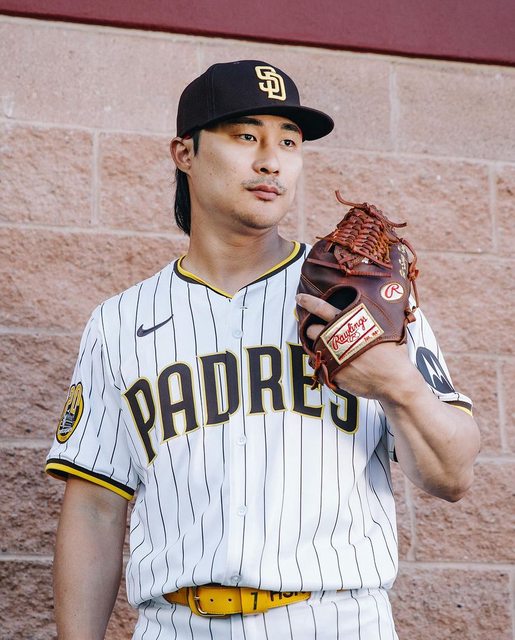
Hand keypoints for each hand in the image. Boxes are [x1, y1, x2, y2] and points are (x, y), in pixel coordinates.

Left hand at [296, 293, 420, 399]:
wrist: (395, 381)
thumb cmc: (393, 353)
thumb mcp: (386, 327)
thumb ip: (373, 316)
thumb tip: (384, 298)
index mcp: (350, 324)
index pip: (323, 308)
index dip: (309, 302)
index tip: (299, 298)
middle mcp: (338, 339)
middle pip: (312, 329)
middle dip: (312, 329)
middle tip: (317, 330)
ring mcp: (334, 357)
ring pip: (313, 347)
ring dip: (316, 346)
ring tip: (326, 347)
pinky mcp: (332, 373)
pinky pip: (319, 365)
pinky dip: (323, 363)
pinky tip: (332, 363)